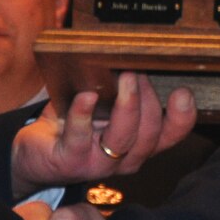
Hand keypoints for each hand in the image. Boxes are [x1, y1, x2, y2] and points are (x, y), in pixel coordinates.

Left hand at [11, 71, 195, 195]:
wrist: (36, 152)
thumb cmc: (74, 123)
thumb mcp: (104, 106)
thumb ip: (122, 90)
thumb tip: (134, 55)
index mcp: (139, 143)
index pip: (171, 134)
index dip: (182, 117)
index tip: (183, 93)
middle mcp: (125, 158)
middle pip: (150, 133)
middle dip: (147, 98)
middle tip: (137, 71)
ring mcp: (99, 163)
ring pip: (124, 139)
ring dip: (127, 105)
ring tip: (125, 77)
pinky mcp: (71, 161)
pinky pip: (81, 138)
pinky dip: (84, 114)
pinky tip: (86, 97)